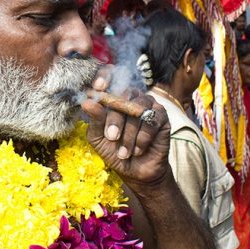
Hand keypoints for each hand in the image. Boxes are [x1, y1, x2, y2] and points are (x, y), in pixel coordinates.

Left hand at [81, 69, 171, 198]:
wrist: (135, 172)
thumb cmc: (115, 152)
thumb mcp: (99, 138)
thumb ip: (95, 120)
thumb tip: (87, 102)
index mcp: (114, 98)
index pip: (110, 76)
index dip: (104, 77)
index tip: (97, 87)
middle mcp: (132, 97)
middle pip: (123, 95)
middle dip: (115, 119)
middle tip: (112, 137)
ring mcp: (148, 105)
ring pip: (138, 108)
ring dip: (129, 133)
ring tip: (124, 152)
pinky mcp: (162, 116)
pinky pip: (151, 120)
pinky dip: (143, 138)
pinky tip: (138, 150)